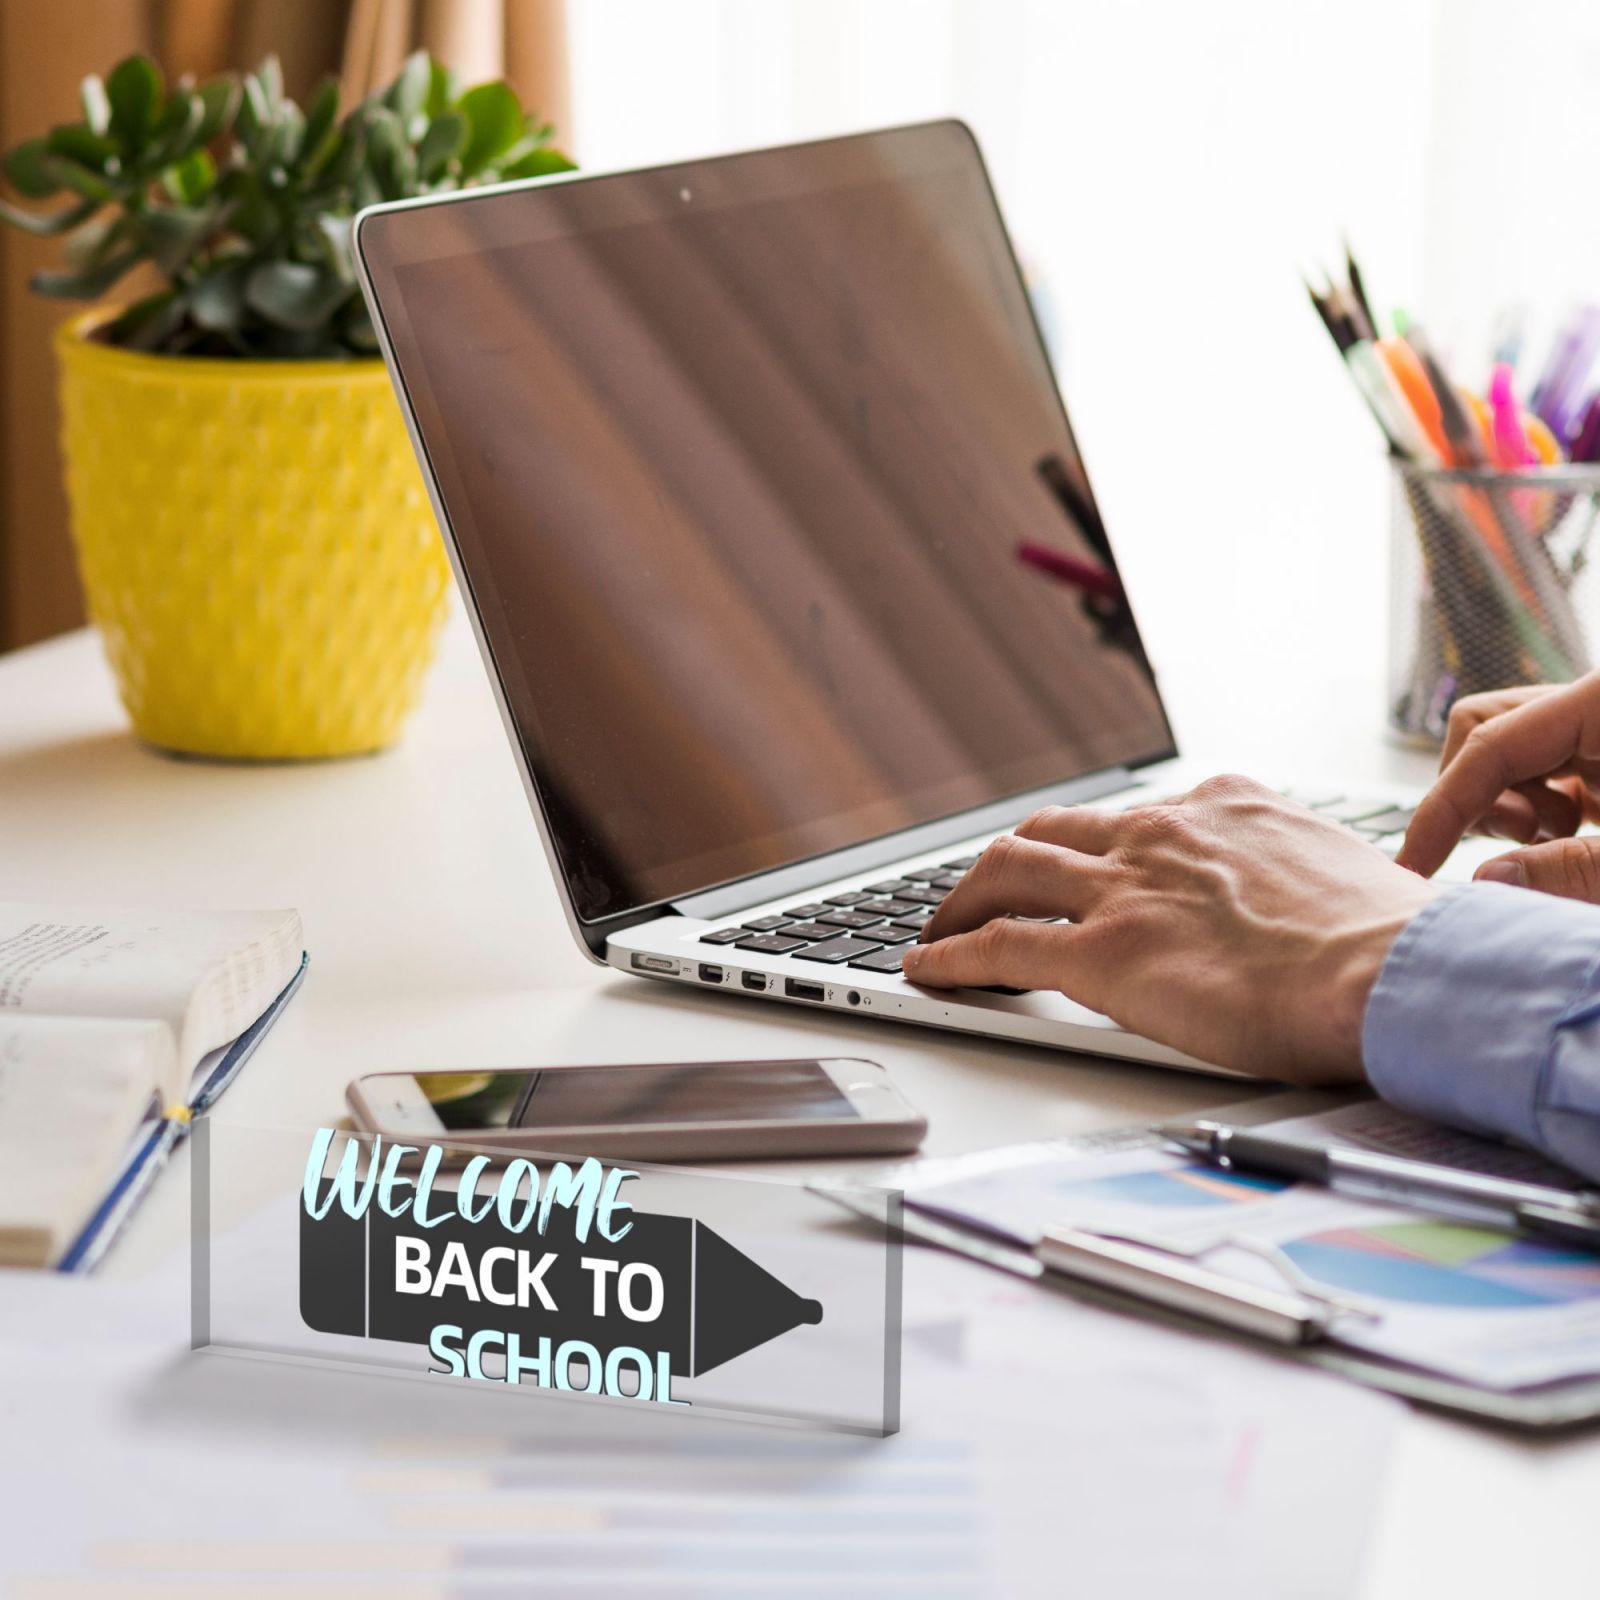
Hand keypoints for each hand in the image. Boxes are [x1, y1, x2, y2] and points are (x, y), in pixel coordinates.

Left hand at [899, 776, 1442, 1081]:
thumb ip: (1301, 880)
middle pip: (1052, 831)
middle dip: (1011, 859)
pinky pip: (999, 946)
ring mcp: (1126, 889)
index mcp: (1226, 808)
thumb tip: (1317, 912)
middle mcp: (1163, 834)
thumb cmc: (1395, 944)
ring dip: (964, 898)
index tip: (1085, 865)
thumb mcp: (1346, 879)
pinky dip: (953, 955)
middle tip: (990, 889)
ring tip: (942, 925)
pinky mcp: (1103, 955)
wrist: (1399, 974)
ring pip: (1008, 871)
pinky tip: (930, 968)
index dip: (1096, 846)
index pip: (1135, 818)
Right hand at [1397, 674, 1599, 897]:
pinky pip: (1544, 769)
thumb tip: (1486, 877)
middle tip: (1525, 842)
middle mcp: (1592, 704)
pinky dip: (1539, 813)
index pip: (1491, 742)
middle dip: (1480, 796)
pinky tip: (1573, 837)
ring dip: (1514, 807)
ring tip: (1566, 839)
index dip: (1443, 806)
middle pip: (1486, 731)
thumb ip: (1576, 871)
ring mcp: (1595, 728)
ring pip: (1507, 752)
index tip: (1412, 865)